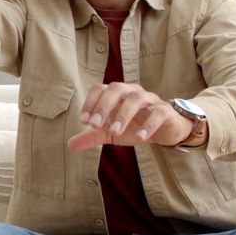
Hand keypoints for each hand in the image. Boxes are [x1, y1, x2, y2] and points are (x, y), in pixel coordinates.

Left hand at [66, 83, 194, 151]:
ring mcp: (150, 100)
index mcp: (118, 94)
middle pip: (117, 89)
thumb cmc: (135, 126)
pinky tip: (140, 138)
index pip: (100, 89)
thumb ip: (92, 136)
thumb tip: (70, 145)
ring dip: (123, 115)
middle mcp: (133, 92)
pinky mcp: (165, 111)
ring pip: (136, 99)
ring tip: (115, 132)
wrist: (165, 131)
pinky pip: (158, 113)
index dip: (91, 102)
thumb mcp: (111, 133)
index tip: (84, 121)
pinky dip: (148, 125)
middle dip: (104, 106)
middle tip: (95, 125)